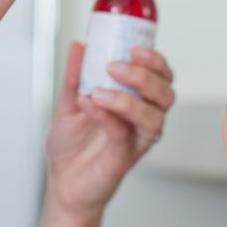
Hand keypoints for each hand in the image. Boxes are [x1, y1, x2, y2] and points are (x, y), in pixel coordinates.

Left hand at [43, 42, 175, 219]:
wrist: (62, 181)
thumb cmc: (72, 145)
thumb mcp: (68, 102)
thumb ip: (75, 75)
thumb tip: (78, 46)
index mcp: (136, 100)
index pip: (160, 76)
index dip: (156, 61)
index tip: (135, 48)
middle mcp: (142, 118)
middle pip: (165, 94)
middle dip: (145, 76)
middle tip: (116, 66)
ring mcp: (136, 138)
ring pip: (154, 116)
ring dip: (128, 99)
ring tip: (99, 91)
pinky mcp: (125, 156)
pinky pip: (123, 133)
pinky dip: (106, 115)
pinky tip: (89, 104)